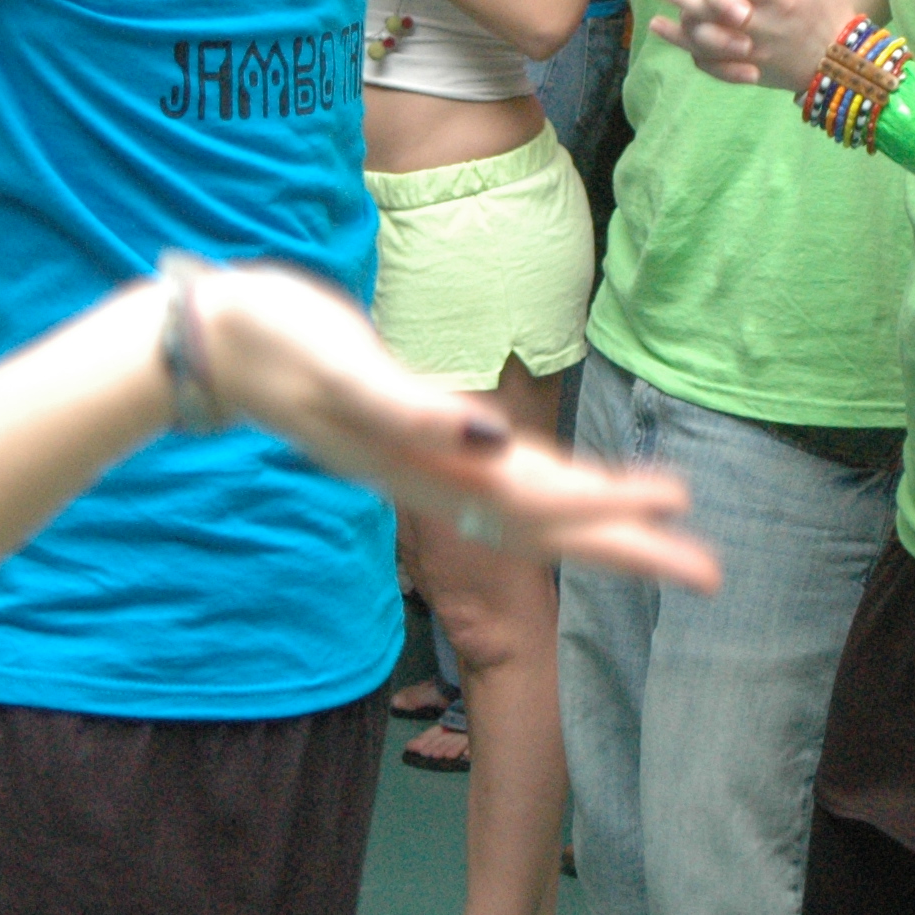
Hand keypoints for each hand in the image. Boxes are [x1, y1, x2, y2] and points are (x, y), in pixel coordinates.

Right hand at [190, 265, 717, 591]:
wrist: (204, 346)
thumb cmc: (272, 341)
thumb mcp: (339, 368)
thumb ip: (407, 410)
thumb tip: (487, 439)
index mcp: (425, 460)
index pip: (537, 495)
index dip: (607, 505)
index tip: (678, 510)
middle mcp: (429, 474)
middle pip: (546, 523)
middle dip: (626, 544)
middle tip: (710, 572)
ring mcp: (416, 465)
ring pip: (524, 509)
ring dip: (594, 524)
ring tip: (662, 527)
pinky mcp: (406, 442)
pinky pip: (492, 485)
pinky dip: (541, 495)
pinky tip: (565, 492)